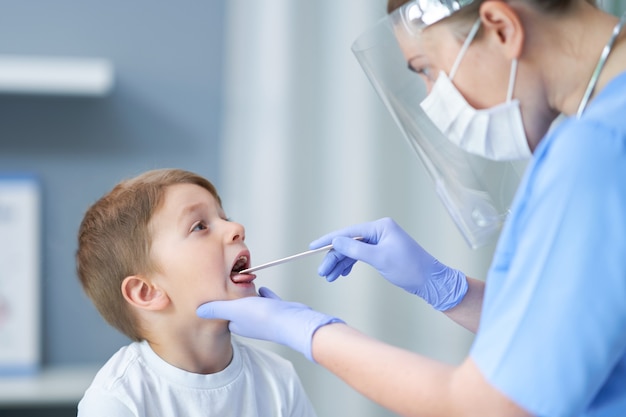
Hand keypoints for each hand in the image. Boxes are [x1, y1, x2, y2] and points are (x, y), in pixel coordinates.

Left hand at [196, 287, 342, 361]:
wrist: (293, 322)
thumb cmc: (265, 317)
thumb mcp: (234, 309)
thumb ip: (217, 308)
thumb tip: (199, 311)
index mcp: (239, 325)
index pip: (226, 316)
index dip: (221, 308)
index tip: (215, 297)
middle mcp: (252, 324)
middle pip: (240, 312)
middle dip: (235, 303)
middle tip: (227, 289)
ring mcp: (267, 318)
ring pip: (254, 306)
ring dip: (249, 299)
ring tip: (244, 289)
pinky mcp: (279, 312)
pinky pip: (269, 302)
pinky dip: (264, 296)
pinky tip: (263, 290)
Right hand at [310, 217, 466, 310]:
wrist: (431, 281)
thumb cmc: (410, 268)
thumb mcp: (380, 259)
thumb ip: (356, 249)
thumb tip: (336, 242)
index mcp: (380, 227)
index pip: (348, 232)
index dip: (329, 240)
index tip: (312, 247)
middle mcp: (379, 231)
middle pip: (348, 242)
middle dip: (334, 257)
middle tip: (323, 272)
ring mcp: (380, 242)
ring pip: (352, 251)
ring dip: (340, 263)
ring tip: (329, 277)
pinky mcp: (382, 252)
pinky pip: (360, 256)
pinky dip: (350, 265)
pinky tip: (342, 273)